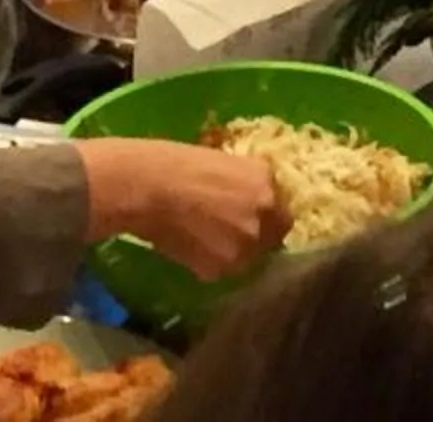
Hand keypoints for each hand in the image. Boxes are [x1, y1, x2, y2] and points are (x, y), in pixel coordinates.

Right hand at [84, 137, 292, 276]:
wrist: (147, 187)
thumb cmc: (178, 163)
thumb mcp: (228, 162)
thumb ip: (252, 185)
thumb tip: (260, 202)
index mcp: (267, 185)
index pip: (285, 214)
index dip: (269, 219)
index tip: (254, 219)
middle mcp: (263, 216)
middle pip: (272, 239)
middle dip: (256, 237)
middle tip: (230, 230)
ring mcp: (244, 246)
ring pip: (249, 258)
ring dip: (236, 252)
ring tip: (207, 239)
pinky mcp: (219, 269)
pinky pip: (224, 270)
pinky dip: (213, 263)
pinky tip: (193, 247)